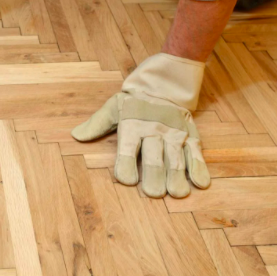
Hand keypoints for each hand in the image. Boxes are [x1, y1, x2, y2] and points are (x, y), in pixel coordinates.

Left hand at [71, 53, 210, 197]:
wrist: (165, 82)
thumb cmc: (134, 101)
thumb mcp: (113, 107)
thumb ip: (96, 124)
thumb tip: (76, 135)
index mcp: (132, 126)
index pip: (127, 148)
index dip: (126, 164)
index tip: (127, 180)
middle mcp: (153, 131)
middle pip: (154, 157)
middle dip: (154, 176)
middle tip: (153, 193)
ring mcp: (174, 134)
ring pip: (176, 158)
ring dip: (176, 177)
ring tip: (177, 194)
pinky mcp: (190, 135)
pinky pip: (196, 152)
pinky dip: (199, 168)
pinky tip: (201, 183)